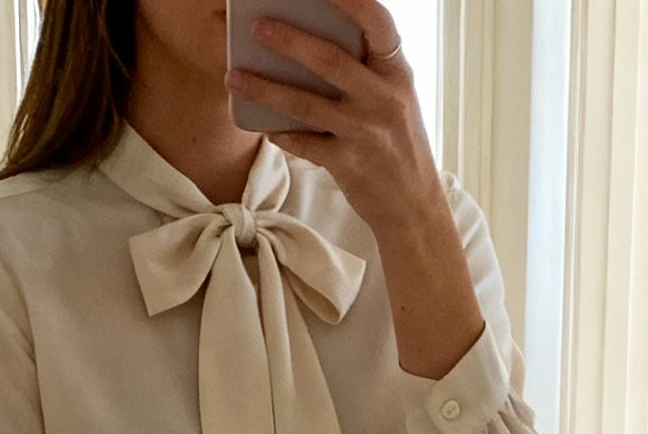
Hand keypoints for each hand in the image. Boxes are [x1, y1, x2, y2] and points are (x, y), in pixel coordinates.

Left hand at [227, 0, 440, 240]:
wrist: (412, 201)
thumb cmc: (395, 137)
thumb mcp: (392, 93)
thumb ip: (364, 66)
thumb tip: (310, 37)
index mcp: (396, 70)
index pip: (377, 22)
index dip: (352, 1)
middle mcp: (383, 98)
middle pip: (331, 61)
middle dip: (290, 41)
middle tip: (256, 26)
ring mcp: (363, 132)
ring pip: (307, 105)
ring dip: (266, 89)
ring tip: (235, 75)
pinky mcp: (346, 164)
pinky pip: (303, 144)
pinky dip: (279, 132)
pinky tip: (260, 122)